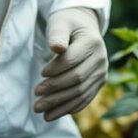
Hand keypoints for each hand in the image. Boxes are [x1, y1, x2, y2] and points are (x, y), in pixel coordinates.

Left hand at [34, 7, 106, 121]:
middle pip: (77, 79)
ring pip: (80, 93)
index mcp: (93, 42)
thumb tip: (57, 48)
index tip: (40, 73)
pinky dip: (68, 108)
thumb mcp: (60, 23)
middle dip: (55, 89)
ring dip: (59, 104)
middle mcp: (101, 59)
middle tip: (35, 93)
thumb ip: (57, 34)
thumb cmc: (67, 24)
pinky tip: (52, 114)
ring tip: (39, 109)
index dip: (56, 69)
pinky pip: (84, 99)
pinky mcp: (98, 83)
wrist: (83, 28)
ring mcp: (102, 73)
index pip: (72, 60)